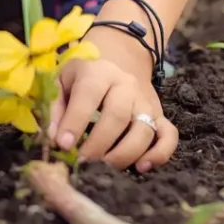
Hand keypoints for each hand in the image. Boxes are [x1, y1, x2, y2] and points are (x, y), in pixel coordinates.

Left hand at [49, 27, 177, 170]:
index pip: (88, 95)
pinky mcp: (160, 115)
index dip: (75, 121)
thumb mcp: (64, 79)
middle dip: (99, 144)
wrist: (119, 55)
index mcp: (98, 71)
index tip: (63, 145)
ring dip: (124, 155)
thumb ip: (56, 107)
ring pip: (144, 130)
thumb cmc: (85, 73)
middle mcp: (126, 85)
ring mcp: (145, 101)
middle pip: (118, 116)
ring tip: (104, 167)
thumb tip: (54, 138)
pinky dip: (159, 154)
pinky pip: (169, 136)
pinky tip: (141, 166)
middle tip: (83, 162)